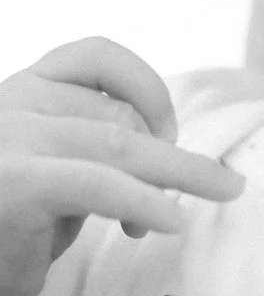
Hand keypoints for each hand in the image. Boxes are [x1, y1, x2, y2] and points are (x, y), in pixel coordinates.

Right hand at [0, 38, 244, 295]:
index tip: (169, 135)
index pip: (98, 58)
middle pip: (118, 111)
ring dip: (178, 173)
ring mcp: (9, 138)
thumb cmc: (11, 236)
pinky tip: (173, 223)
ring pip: (119, 144)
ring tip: (212, 198)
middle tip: (188, 195)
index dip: (148, 89)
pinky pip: (98, 185)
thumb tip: (170, 155)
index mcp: (22, 91)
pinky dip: (145, 202)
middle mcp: (11, 103)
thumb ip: (97, 150)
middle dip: (165, 156)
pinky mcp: (15, 183)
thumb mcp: (58, 174)